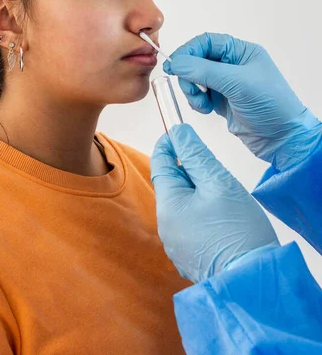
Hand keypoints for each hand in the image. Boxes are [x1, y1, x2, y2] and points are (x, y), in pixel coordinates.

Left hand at [151, 123, 278, 283]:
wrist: (252, 281)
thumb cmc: (237, 229)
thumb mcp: (218, 182)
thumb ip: (196, 154)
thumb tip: (178, 132)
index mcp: (168, 206)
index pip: (160, 164)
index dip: (169, 144)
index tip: (179, 131)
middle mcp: (165, 226)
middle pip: (172, 185)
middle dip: (190, 171)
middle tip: (215, 170)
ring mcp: (176, 245)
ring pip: (183, 205)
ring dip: (198, 193)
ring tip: (223, 197)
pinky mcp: (189, 257)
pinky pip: (190, 224)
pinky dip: (202, 213)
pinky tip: (223, 218)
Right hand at [164, 32, 321, 170]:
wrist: (282, 139)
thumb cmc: (270, 105)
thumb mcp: (237, 84)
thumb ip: (204, 71)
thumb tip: (176, 62)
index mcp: (241, 52)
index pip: (207, 42)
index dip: (188, 51)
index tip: (174, 65)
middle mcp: (232, 65)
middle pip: (197, 60)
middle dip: (189, 75)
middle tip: (192, 90)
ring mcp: (226, 83)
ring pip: (195, 79)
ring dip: (192, 91)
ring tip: (202, 104)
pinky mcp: (221, 100)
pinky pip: (199, 95)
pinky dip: (197, 102)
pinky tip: (206, 110)